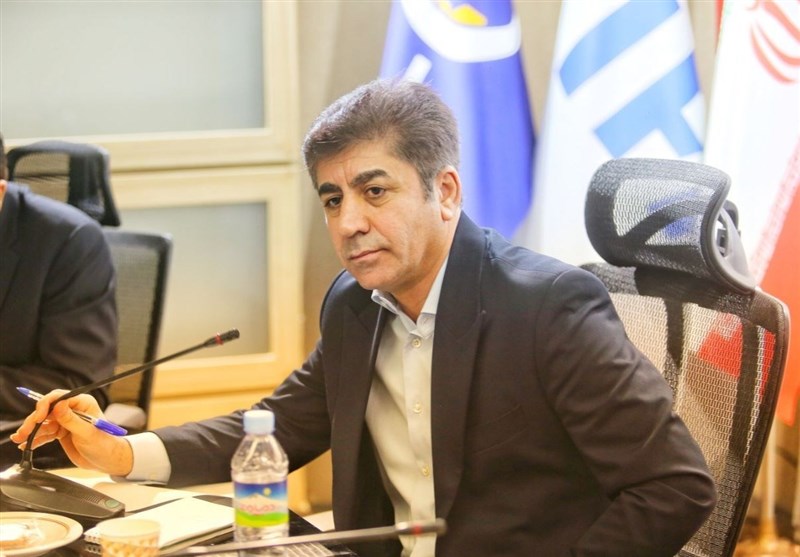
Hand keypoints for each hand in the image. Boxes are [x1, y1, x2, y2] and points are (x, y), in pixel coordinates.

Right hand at [10, 390, 133, 476]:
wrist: (107, 460)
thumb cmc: (104, 444)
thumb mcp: (88, 433)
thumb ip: (72, 420)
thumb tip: (59, 405)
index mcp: (83, 403)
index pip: (60, 397)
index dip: (46, 405)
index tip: (38, 417)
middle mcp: (73, 409)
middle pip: (48, 410)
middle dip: (34, 420)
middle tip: (23, 432)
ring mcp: (66, 421)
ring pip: (44, 422)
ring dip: (31, 430)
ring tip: (19, 440)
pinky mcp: (62, 432)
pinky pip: (45, 433)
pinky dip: (35, 438)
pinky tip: (26, 445)